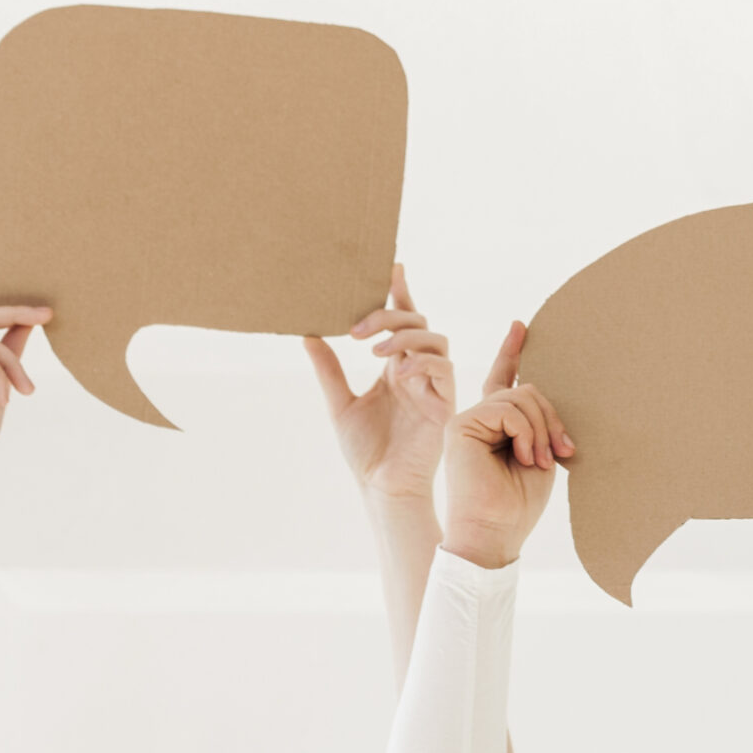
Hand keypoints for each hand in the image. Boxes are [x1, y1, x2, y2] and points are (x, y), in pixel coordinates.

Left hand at [305, 264, 455, 504]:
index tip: (393, 266)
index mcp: (396, 367)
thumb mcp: (339, 404)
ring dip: (407, 337)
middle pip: (419, 324)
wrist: (381, 486)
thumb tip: (307, 334)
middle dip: (391, 317)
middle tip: (357, 327)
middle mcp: (417, 371)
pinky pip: (443, 369)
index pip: (404, 321)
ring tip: (375, 349)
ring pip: (435, 340)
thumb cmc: (365, 451)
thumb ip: (329, 370)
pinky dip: (421, 363)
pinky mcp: (444, 402)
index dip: (400, 293)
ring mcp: (433, 385)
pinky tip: (398, 372)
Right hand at [440, 322, 572, 571]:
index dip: (512, 352)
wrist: (495, 533)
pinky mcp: (460, 424)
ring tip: (538, 460)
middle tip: (562, 452)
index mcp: (496, 425)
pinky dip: (526, 432)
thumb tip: (541, 389)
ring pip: (521, 397)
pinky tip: (523, 456)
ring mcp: (467, 419)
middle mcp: (478, 418)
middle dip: (552, 418)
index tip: (521, 326)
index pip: (504, 380)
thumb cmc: (518, 503)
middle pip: (527, 390)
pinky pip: (508, 409)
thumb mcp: (539, 452)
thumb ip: (538, 420)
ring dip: (542, 430)